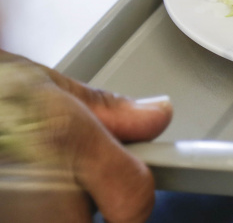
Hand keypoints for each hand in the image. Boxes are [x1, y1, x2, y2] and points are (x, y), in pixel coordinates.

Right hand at [0, 52, 171, 222]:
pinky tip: (10, 191)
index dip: (136, 200)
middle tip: (55, 181)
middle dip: (81, 208)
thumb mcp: (40, 85)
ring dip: (48, 212)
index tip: (129, 195)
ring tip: (18, 182)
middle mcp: (38, 187)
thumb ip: (107, 110)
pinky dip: (25, 212)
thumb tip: (155, 116)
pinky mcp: (1, 218)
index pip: (135, 200)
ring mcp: (11, 211)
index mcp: (64, 142)